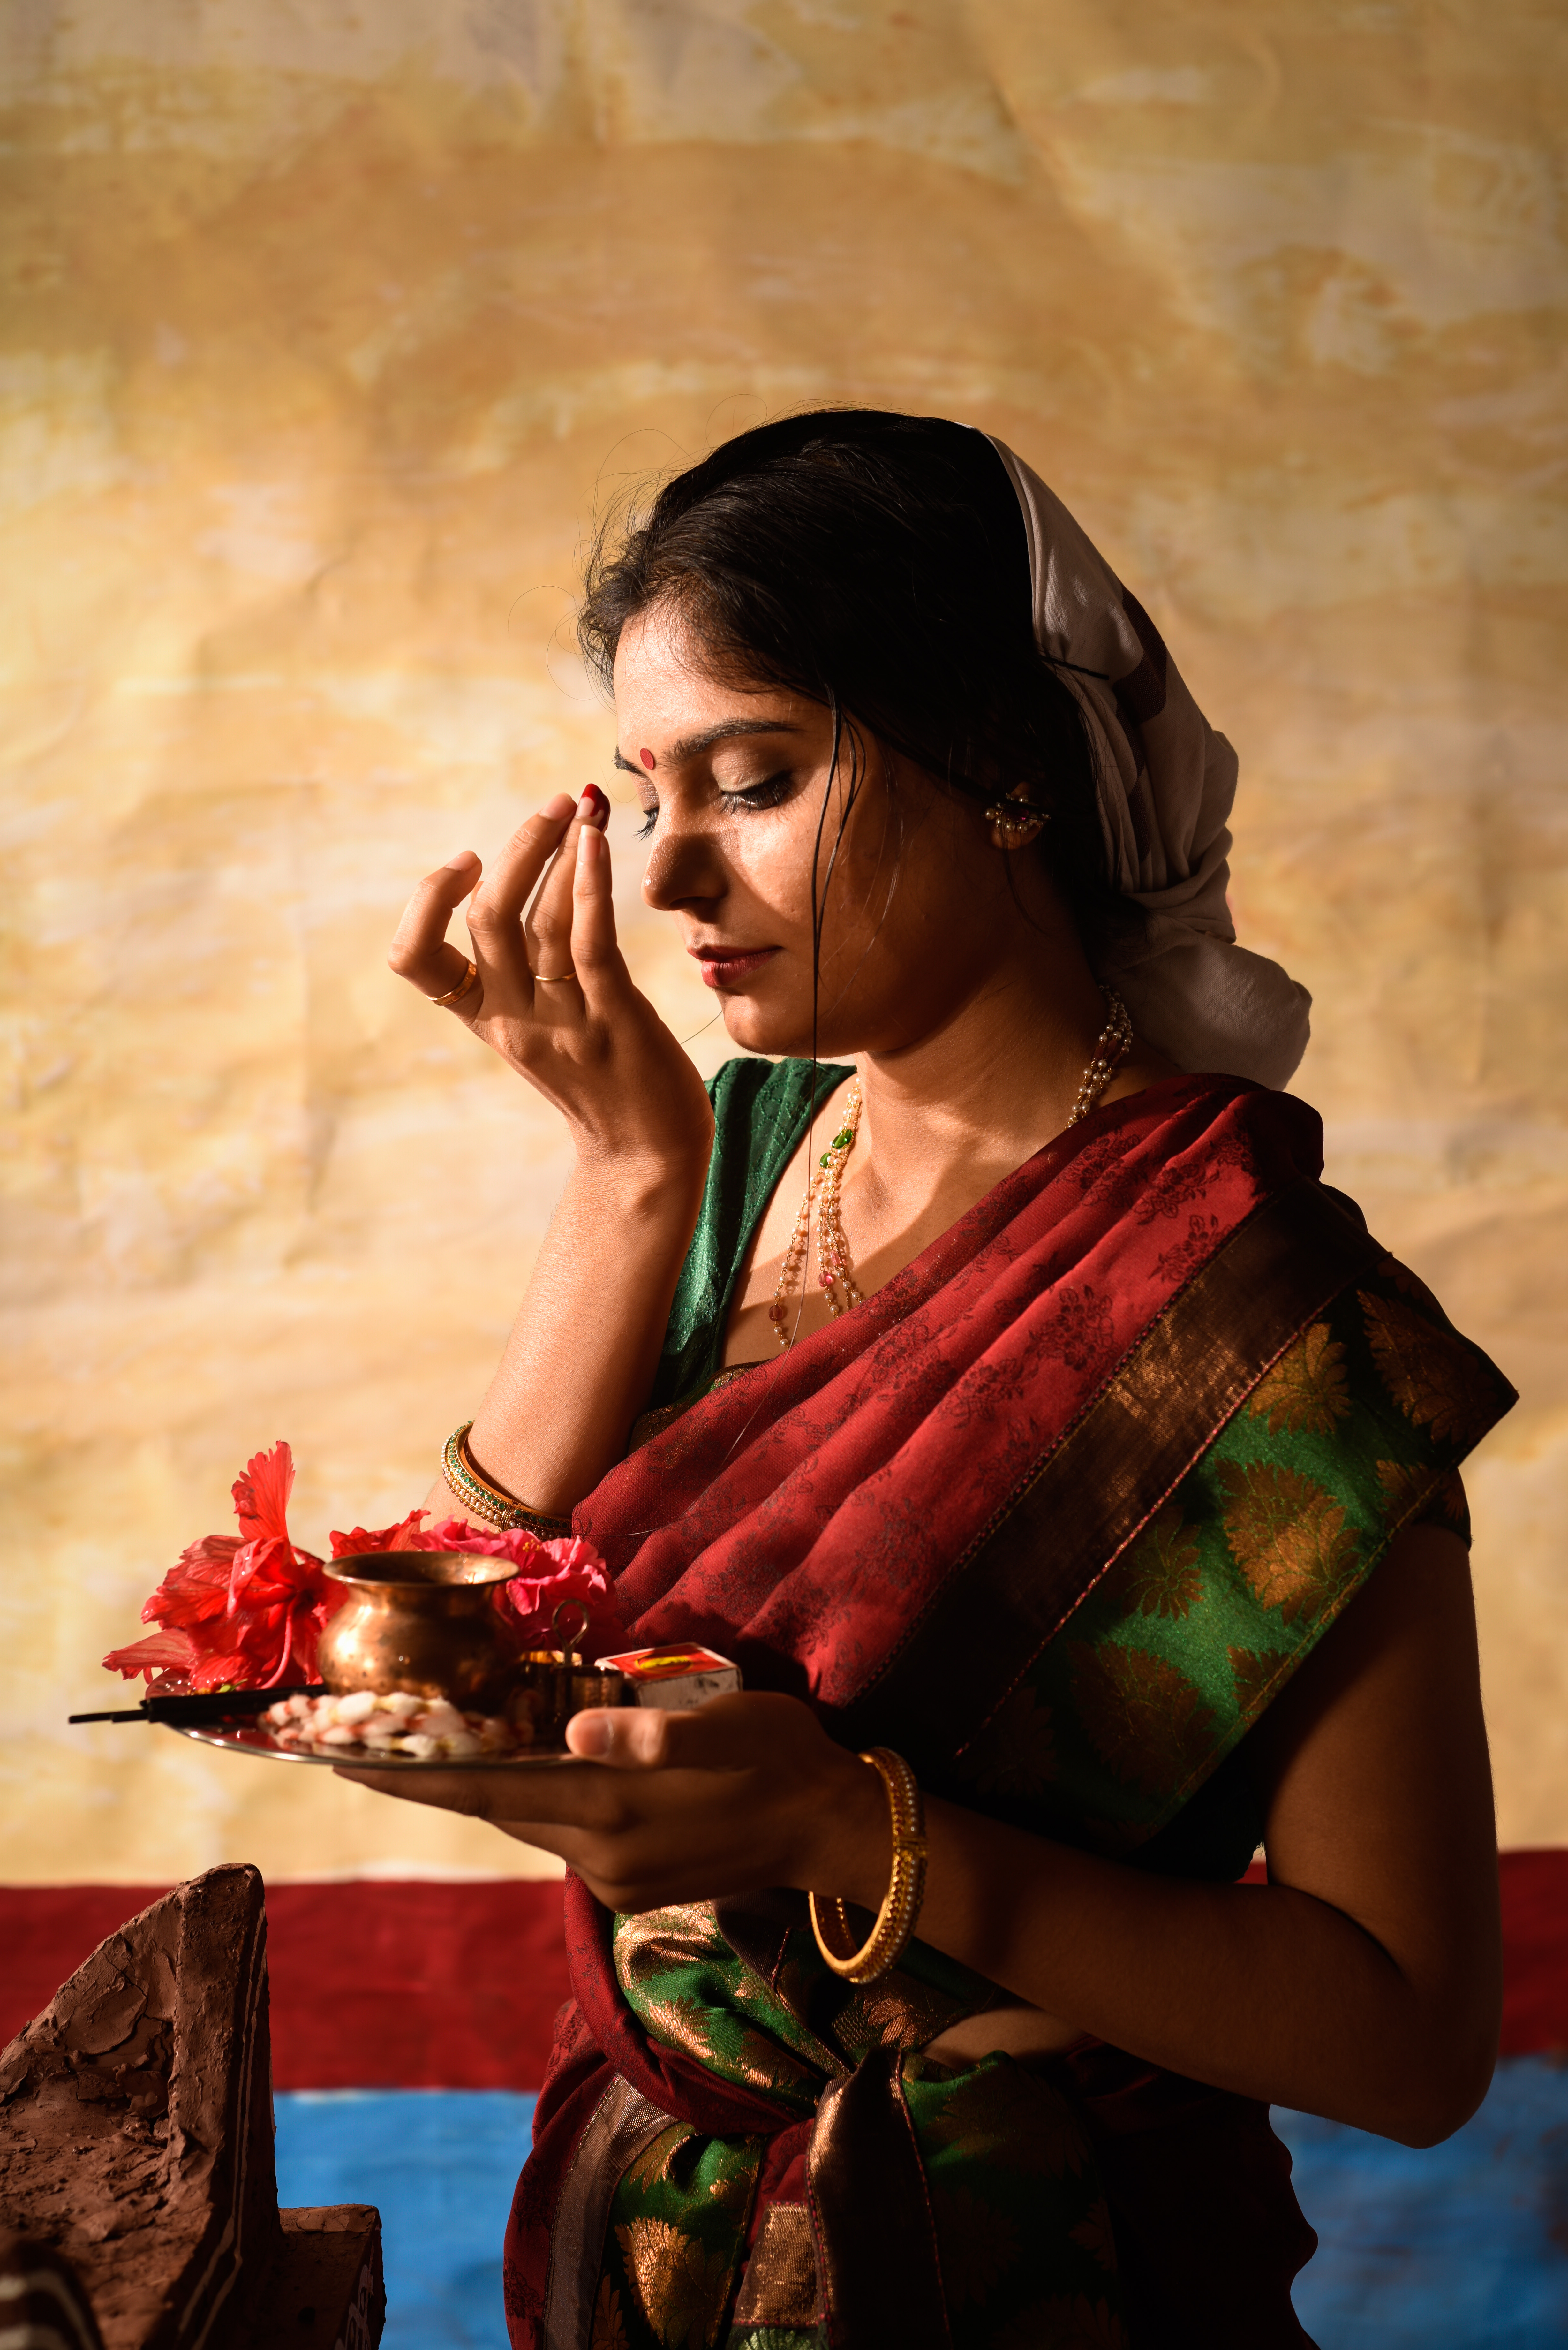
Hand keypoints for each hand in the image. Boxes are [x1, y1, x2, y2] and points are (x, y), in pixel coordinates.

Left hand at [334, 1691, 889, 1913]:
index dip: (418, 1776)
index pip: (491, 1792)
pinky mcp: (633, 1883)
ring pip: (531, 1822)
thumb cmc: (781, 1756)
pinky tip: (526, 1771)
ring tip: (437, 1751)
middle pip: (499, 1810)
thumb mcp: (727, 1726)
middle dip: (438, 1778)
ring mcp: (617, 1878)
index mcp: (614, 1811)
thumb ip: (650, 1734)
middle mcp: (603, 1856)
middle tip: (377, 1743)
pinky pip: (565, 1835)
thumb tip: (574, 1732)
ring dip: (488, 1789)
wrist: (831, 1828)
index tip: (348, 1761)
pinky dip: (535, 1803)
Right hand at [387, 790, 713, 1169]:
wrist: (647, 1157)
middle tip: (552, 805)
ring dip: (559, 850)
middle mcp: (513, 1020)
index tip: (467, 861)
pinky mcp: (615, 1022)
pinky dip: (589, 883)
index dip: (426, 902)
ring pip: (540, 921)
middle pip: (486, 918)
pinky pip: (590, 942)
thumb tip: (530, 870)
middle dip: (518, 848)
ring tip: (581, 805)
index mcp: (484, 1019)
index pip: (414, 960)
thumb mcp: (542, 1023)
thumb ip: (525, 964)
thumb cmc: (600, 1078)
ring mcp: (563, 1023)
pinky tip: (596, 840)